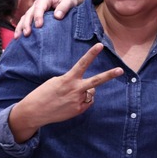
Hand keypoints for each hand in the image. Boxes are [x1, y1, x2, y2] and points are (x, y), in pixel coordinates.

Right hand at [8, 43, 123, 141]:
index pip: (82, 63)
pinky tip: (71, 103)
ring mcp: (78, 101)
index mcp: (68, 79)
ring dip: (85, 92)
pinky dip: (82, 100)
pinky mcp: (78, 110)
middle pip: (96, 81)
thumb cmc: (45, 93)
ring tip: (69, 96)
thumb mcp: (57, 81)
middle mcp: (75, 89)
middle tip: (121, 70)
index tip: (100, 45)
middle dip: (109, 75)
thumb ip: (74, 82)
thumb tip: (90, 89)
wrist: (35, 111)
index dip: (92, 54)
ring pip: (91, 92)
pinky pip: (87, 102)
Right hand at [15, 0, 86, 37]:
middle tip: (27, 34)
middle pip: (29, 13)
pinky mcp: (35, 17)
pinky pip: (27, 22)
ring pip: (25, 18)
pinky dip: (22, 29)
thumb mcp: (70, 1)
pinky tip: (19, 38)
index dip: (37, 16)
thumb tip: (57, 16)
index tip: (39, 26)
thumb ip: (64, 7)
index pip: (39, 7)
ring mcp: (35, 11)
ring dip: (21, 27)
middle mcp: (38, 4)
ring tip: (18, 38)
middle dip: (27, 24)